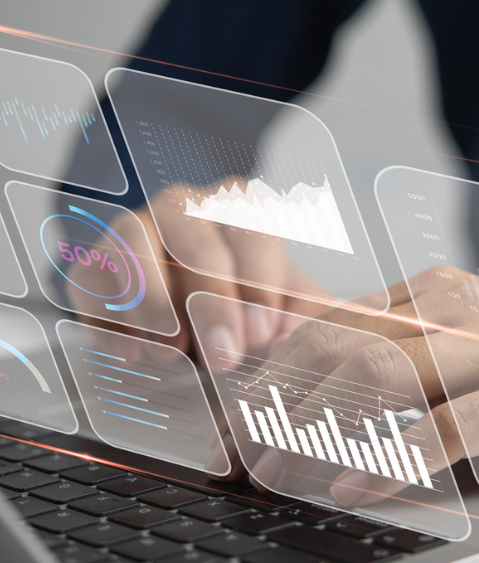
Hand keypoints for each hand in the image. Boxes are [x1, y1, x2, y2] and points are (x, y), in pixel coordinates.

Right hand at [67, 178, 321, 366]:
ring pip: (134, 244)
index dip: (258, 284)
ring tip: (172, 353)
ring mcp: (133, 228)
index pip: (251, 231)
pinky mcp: (94, 261)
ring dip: (154, 302)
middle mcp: (184, 206)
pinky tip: (132, 354)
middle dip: (211, 302)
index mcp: (237, 206)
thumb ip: (303, 315)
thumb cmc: (244, 298)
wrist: (188, 301)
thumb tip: (294, 337)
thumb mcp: (285, 302)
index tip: (261, 335)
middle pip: (195, 239)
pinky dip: (108, 318)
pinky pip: (91, 278)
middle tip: (222, 357)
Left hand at [216, 267, 478, 506]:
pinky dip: (392, 458)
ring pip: (379, 377)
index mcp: (427, 291)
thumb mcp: (458, 338)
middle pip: (338, 348)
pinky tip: (354, 486)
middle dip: (276, 404)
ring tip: (277, 473)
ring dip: (315, 430)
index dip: (272, 374)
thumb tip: (317, 383)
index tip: (236, 421)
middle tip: (239, 454)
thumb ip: (396, 346)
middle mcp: (451, 306)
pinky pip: (447, 425)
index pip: (327, 325)